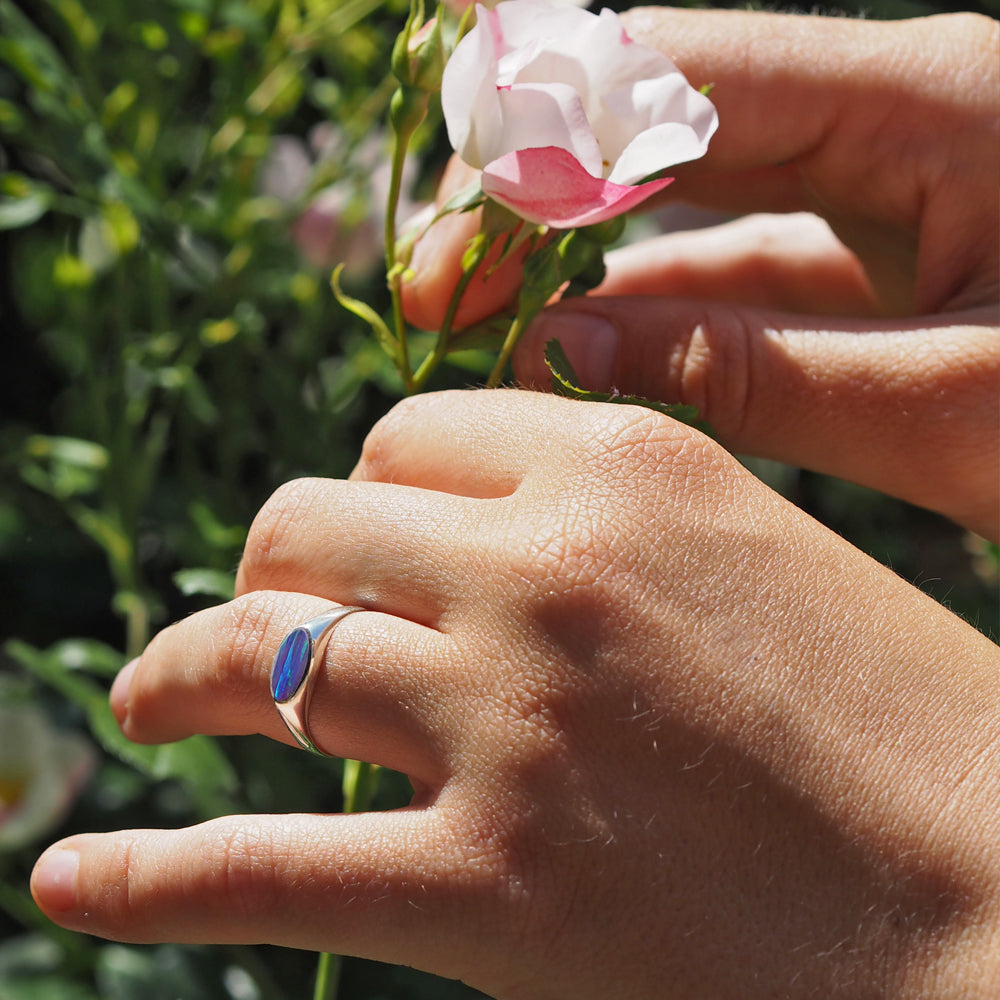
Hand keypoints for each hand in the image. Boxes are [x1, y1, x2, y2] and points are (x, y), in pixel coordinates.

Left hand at [32, 390, 999, 997]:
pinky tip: (72, 886)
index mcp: (626, 462)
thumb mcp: (752, 553)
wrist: (991, 902)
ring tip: (149, 707)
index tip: (360, 539)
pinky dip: (147, 879)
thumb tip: (477, 524)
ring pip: (261, 656)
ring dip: (184, 676)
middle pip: (316, 525)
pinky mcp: (489, 889)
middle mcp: (544, 565)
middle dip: (276, 566)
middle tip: (260, 619)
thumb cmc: (898, 726)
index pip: (413, 434)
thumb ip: (609, 519)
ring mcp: (504, 720)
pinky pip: (254, 870)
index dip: (372, 486)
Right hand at [402, 9, 999, 540]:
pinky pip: (747, 274)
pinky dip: (661, 317)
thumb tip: (561, 351)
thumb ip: (751, 373)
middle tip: (438, 286)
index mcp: (938, 102)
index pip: (690, 70)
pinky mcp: (888, 264)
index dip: (549, 123)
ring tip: (487, 332)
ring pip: (699, 208)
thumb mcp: (954, 409)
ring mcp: (890, 193)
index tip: (457, 213)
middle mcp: (901, 119)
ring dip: (590, 267)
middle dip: (539, 200)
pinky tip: (584, 357)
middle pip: (671, 125)